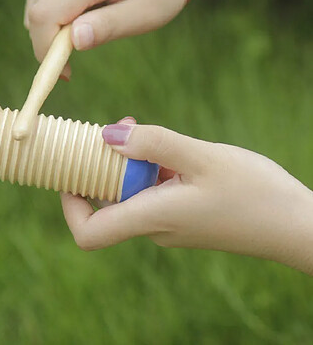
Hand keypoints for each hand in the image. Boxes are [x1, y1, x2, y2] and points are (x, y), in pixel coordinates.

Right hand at [24, 0, 191, 77]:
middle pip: (37, 14)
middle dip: (52, 42)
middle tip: (85, 47)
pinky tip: (81, 9)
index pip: (46, 15)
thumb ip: (109, 26)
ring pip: (35, 8)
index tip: (66, 72)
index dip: (45, 49)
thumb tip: (73, 40)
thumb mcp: (147, 13)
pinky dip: (53, 14)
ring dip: (54, 28)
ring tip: (92, 20)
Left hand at [60, 118, 312, 274]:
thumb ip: (153, 144)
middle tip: (116, 128)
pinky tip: (166, 147)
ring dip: (127, 160)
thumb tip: (106, 136)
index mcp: (153, 218)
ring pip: (130, 190)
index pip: (90, 232)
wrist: (297, 225)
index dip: (70, 205)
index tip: (71, 172)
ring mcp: (169, 222)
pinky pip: (151, 191)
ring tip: (140, 127)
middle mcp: (155, 226)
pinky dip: (148, 167)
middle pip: (106, 201)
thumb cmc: (255, 193)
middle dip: (102, 164)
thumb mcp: (203, 157)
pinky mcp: (183, 215)